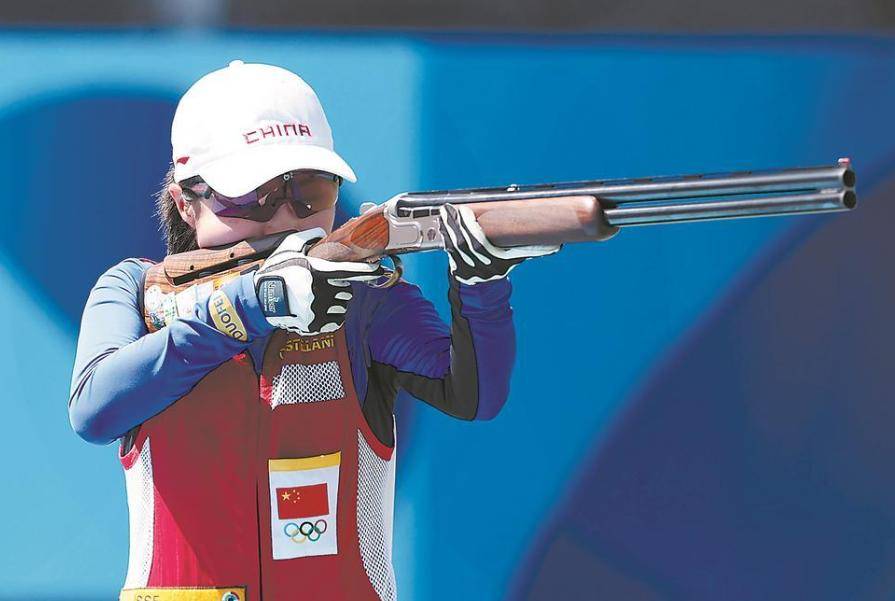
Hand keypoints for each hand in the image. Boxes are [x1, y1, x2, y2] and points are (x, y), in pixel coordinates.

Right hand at [253, 229, 384, 334]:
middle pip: (346, 291)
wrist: (261, 300)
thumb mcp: (288, 248)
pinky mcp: (316, 326)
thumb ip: (307, 237)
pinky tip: (317, 311)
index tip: (380, 269)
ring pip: (342, 307)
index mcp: (319, 273)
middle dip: (339, 288)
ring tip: (317, 299)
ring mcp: (319, 311)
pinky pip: (335, 321)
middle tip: (322, 286)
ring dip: (335, 303)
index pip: (350, 272)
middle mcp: (322, 293)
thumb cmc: (276, 272)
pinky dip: (331, 317)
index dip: (367, 271)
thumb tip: (321, 233)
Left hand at [438, 203, 561, 284]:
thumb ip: (533, 249)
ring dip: (449, 227)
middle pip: (465, 242)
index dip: (471, 228)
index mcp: (495, 263)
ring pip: (455, 245)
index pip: (479, 244)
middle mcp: (479, 267)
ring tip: (446, 211)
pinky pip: (449, 249)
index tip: (466, 213)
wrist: (486, 291)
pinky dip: (445, 234)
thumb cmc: (503, 266)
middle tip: (454, 208)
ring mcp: (466, 268)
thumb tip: (557, 243)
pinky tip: (443, 223)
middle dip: (458, 224)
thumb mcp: (516, 258)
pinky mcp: (456, 266)